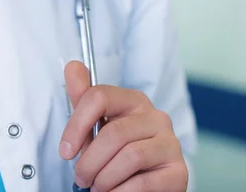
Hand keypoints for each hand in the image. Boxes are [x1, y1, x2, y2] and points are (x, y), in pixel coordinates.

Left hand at [59, 61, 187, 191]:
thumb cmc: (115, 154)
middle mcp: (156, 117)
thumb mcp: (94, 126)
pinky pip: (143, 182)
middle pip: (113, 133)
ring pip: (129, 157)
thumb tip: (72, 66)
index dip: (76, 126)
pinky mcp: (179, 171)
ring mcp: (171, 143)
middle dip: (89, 161)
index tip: (65, 151)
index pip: (99, 97)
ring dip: (104, 178)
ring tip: (98, 187)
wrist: (145, 185)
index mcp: (133, 100)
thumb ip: (82, 98)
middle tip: (81, 177)